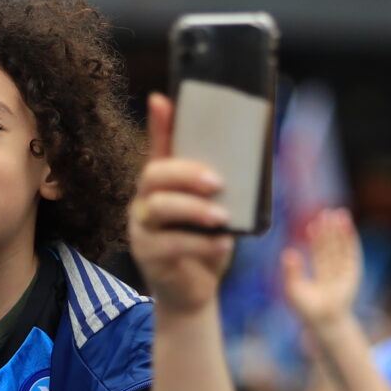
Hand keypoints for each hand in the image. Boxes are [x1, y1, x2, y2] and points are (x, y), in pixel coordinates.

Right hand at [128, 95, 235, 318]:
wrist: (195, 291)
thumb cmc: (207, 243)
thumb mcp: (218, 211)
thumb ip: (222, 187)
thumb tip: (248, 158)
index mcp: (163, 184)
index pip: (158, 147)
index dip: (158, 124)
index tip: (162, 100)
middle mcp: (144, 200)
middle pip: (153, 175)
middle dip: (185, 174)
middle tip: (217, 183)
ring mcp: (141, 227)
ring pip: (158, 208)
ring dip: (194, 210)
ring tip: (222, 218)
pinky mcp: (147, 255)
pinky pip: (170, 245)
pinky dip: (200, 244)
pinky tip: (222, 244)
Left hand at [280, 208, 364, 336]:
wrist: (323, 322)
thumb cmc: (308, 311)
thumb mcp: (294, 289)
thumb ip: (292, 272)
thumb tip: (287, 253)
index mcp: (322, 276)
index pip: (319, 253)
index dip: (317, 238)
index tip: (314, 224)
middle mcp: (335, 273)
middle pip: (332, 247)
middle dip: (330, 231)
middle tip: (327, 212)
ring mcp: (345, 273)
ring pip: (342, 247)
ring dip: (341, 231)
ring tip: (339, 214)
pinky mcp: (353, 273)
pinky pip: (352, 253)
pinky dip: (350, 240)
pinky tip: (347, 227)